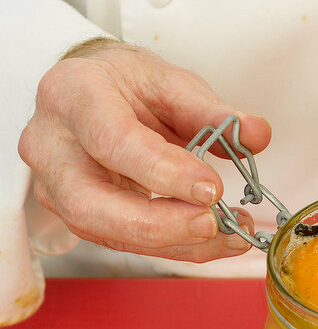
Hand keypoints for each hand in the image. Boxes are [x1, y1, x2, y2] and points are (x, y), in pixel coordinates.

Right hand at [18, 38, 271, 260]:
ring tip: (230, 235)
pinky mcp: (75, 214)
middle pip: (91, 203)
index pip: (111, 141)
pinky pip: (123, 241)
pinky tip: (215, 239)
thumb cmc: (126, 85)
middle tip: (213, 223)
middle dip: (158, 223)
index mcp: (72, 95)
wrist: (92, 93)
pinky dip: (174, 246)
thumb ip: (212, 111)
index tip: (211, 187)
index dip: (162, 170)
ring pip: (106, 231)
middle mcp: (50, 145)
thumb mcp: (170, 83)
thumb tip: (257, 134)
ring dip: (174, 242)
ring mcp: (54, 186)